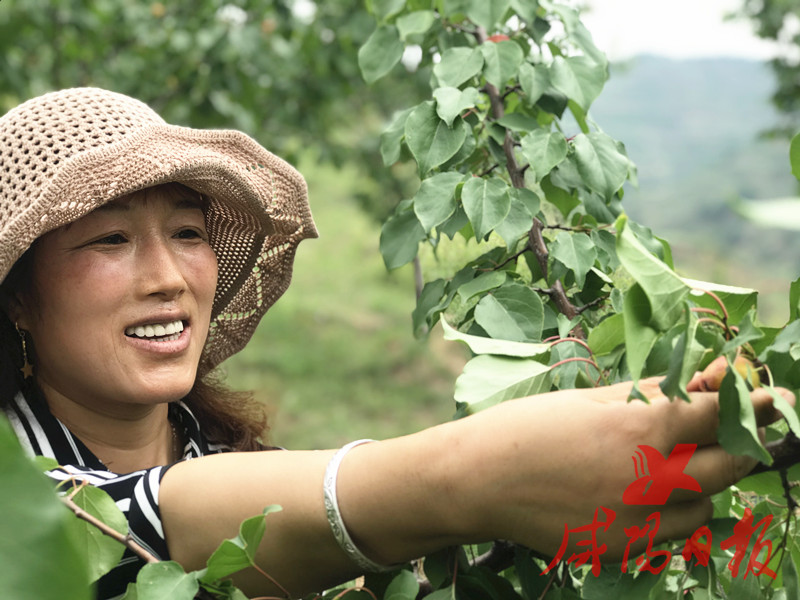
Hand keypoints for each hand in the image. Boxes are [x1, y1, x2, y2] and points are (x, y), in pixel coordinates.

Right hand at [445, 378, 793, 560]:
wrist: (478, 480)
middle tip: (728, 433)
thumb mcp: (589, 398)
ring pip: (706, 506)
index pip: (719, 416)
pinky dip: (669, 515)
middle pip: (729, 464)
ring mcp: (638, 522)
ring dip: (700, 484)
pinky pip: (672, 536)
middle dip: (737, 444)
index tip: (772, 396)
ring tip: (667, 468)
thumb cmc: (528, 427)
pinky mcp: (623, 550)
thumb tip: (700, 384)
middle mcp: (648, 479)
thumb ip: (650, 394)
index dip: (749, 403)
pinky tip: (638, 496)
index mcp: (638, 429)